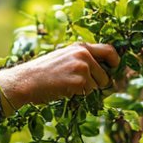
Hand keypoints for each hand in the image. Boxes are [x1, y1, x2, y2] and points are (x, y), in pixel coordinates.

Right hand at [0, 42, 119, 112]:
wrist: (26, 80)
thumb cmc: (42, 72)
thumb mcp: (63, 58)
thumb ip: (82, 60)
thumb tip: (104, 73)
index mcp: (80, 47)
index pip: (109, 50)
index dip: (116, 62)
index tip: (115, 70)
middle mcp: (83, 54)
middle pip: (105, 75)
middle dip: (98, 85)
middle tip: (83, 88)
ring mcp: (82, 67)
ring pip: (97, 86)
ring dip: (85, 91)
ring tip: (66, 86)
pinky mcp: (79, 81)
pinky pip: (88, 94)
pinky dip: (78, 96)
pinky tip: (64, 90)